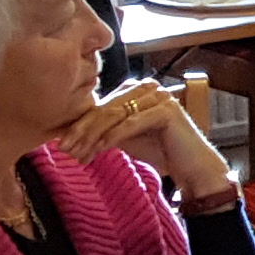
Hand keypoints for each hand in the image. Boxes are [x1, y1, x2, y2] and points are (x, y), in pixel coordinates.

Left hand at [55, 80, 235, 198]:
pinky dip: (113, 136)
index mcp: (137, 89)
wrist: (192, 167)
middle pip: (106, 108)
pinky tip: (99, 149)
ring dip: (93, 136)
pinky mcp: (166, 110)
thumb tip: (70, 133)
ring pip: (116, 115)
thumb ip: (104, 129)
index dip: (79, 125)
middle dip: (82, 131)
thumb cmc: (161, 151)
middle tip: (64, 149)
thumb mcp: (125, 137)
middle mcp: (147, 87)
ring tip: (79, 153)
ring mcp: (159, 96)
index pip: (102, 105)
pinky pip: (132, 123)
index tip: (62, 145)